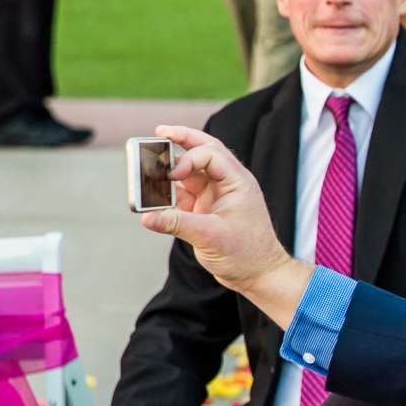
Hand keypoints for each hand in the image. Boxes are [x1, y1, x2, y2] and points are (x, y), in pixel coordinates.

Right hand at [141, 125, 308, 322]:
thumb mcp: (210, 237)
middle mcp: (227, 184)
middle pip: (204, 150)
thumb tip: (147, 217)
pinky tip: (154, 194)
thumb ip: (177, 223)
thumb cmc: (246, 254)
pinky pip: (184, 193)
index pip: (211, 154)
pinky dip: (169, 192)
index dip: (188, 159)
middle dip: (182, 139)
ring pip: (191, 171)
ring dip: (171, 168)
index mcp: (237, 182)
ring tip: (149, 163)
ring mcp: (217, 196)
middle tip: (159, 131)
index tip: (172, 176)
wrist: (259, 274)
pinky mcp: (207, 209)